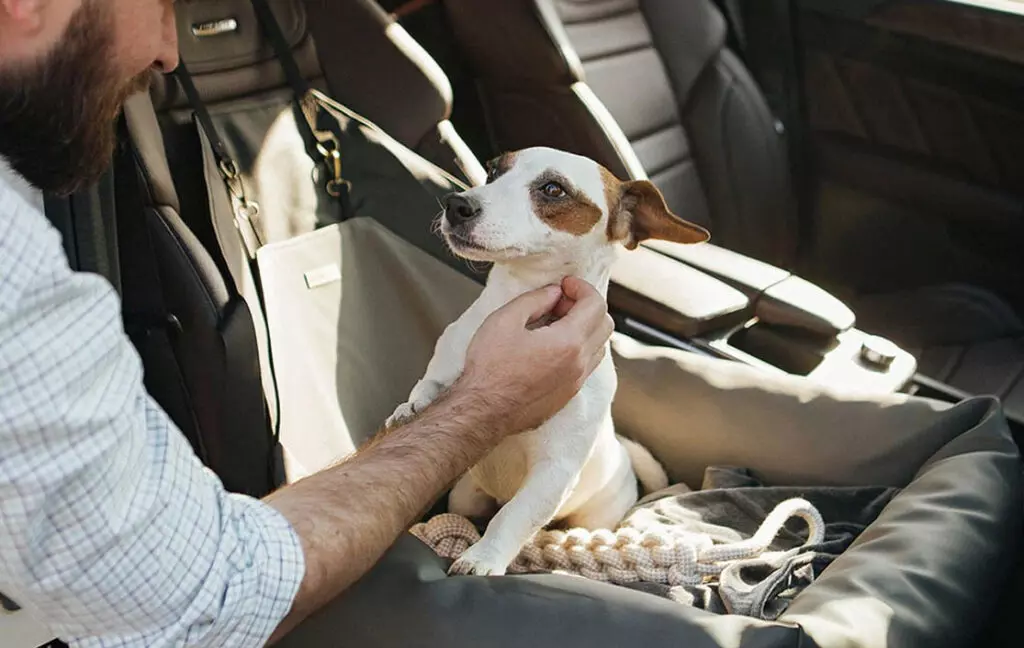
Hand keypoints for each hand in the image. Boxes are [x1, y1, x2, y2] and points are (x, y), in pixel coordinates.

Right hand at [457, 276, 613, 436]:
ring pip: (599, 347)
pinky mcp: (567, 396)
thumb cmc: (489, 369)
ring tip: (555, 324)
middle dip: (586, 306)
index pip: (595, 305)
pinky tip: (552, 346)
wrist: (482, 411)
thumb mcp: (505, 320)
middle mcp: (579, 364)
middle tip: (560, 302)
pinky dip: (578, 349)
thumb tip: (553, 293)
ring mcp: (575, 383)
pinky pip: (586, 366)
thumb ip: (534, 300)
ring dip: (585, 328)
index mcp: (568, 343)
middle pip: (605, 324)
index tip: (565, 284)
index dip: (582, 287)